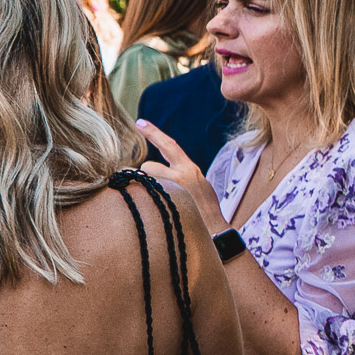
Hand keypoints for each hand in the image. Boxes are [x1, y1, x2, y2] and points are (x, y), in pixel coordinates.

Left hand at [134, 120, 225, 236]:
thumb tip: (150, 170)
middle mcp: (182, 175)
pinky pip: (145, 194)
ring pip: (145, 180)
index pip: (169, 145)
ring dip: (147, 191)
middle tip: (158, 196)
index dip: (154, 132)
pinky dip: (147, 201)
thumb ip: (178, 176)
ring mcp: (174, 188)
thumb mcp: (196, 187)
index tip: (140, 122)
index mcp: (190, 170)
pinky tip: (159, 210)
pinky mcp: (167, 200)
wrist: (214, 232)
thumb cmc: (202, 212)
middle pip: (148, 166)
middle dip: (147, 179)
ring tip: (163, 205)